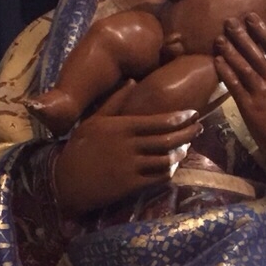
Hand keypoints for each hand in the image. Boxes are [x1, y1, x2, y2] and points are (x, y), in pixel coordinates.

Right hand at [53, 82, 199, 217]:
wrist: (65, 182)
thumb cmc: (79, 148)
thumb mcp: (93, 120)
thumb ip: (115, 101)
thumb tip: (133, 80)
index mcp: (121, 127)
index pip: (159, 121)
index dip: (181, 118)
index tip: (194, 114)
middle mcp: (129, 145)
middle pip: (168, 139)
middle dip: (188, 133)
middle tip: (200, 128)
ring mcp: (131, 166)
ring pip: (166, 158)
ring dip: (181, 153)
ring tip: (188, 147)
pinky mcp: (131, 185)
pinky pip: (158, 177)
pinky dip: (170, 171)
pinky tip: (174, 166)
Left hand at [214, 14, 265, 171]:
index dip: (262, 30)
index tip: (251, 17)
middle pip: (256, 54)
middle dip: (241, 36)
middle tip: (229, 21)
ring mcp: (262, 94)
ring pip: (243, 68)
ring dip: (230, 51)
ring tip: (219, 38)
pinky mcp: (249, 107)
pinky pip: (235, 86)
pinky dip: (226, 72)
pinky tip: (217, 61)